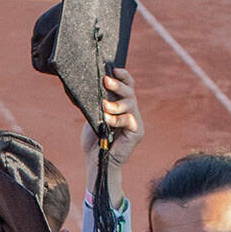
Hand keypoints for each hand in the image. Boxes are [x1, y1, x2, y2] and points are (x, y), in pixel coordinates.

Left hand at [81, 67, 143, 204]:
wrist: (96, 162)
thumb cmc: (94, 141)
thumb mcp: (93, 117)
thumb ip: (98, 104)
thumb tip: (94, 87)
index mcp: (122, 106)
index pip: (127, 87)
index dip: (123, 77)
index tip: (114, 69)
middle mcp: (131, 112)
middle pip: (130, 92)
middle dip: (118, 85)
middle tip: (106, 81)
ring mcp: (135, 122)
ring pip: (130, 104)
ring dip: (115, 104)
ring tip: (104, 107)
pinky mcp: (137, 132)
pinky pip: (129, 119)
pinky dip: (117, 119)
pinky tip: (107, 121)